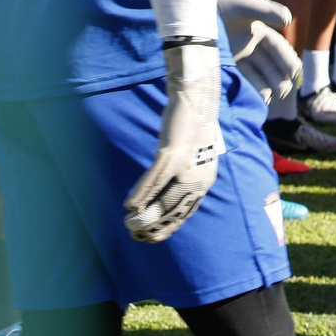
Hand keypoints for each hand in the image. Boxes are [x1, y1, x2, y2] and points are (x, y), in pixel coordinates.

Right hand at [124, 42, 221, 241]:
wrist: (196, 98)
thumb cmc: (192, 127)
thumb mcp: (193, 154)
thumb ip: (184, 174)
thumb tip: (168, 192)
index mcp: (205, 180)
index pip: (187, 212)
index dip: (169, 227)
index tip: (155, 238)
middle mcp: (198, 177)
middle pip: (173, 210)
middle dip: (154, 226)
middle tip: (137, 236)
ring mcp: (186, 166)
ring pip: (162, 199)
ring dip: (144, 214)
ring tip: (130, 224)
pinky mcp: (172, 153)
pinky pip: (153, 180)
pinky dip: (140, 194)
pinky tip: (129, 205)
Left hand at [218, 0, 300, 104]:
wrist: (197, 11)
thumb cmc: (225, 4)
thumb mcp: (248, 5)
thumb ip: (268, 11)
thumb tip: (288, 20)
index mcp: (260, 30)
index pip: (278, 48)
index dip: (287, 59)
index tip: (295, 72)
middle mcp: (252, 44)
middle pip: (271, 63)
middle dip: (280, 76)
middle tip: (285, 90)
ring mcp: (240, 54)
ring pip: (259, 72)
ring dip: (268, 84)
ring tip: (275, 96)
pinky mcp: (228, 62)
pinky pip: (245, 76)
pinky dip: (254, 86)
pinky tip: (261, 96)